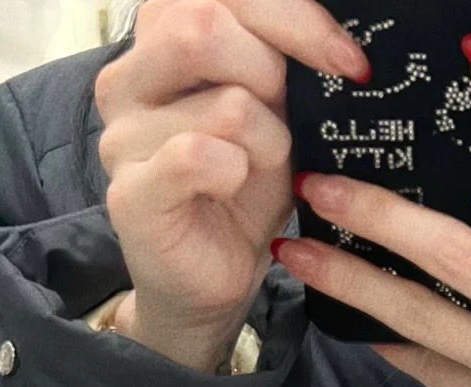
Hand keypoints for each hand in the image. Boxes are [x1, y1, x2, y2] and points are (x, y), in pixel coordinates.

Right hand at [95, 0, 369, 372]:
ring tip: (264, 167)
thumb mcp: (274, 104)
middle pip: (205, 22)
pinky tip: (234, 189)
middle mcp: (128, 78)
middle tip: (292, 119)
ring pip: (222, 101)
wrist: (213, 277)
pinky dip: (238, 173)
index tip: (349, 60)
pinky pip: (198, 157)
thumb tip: (334, 30)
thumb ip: (281, 53)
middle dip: (275, 71)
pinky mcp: (130, 193)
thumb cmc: (244, 188)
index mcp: (159, 37)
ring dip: (268, 138)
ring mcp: (121, 136)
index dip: (295, 15)